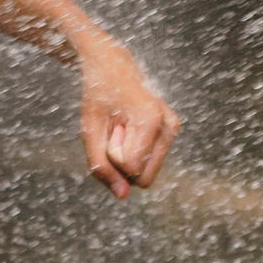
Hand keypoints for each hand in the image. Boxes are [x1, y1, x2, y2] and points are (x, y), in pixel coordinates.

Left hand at [76, 37, 178, 197]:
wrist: (111, 66)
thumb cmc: (97, 97)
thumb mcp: (89, 132)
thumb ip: (101, 167)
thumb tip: (121, 196)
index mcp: (150, 121)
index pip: (131, 168)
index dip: (112, 153)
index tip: (111, 126)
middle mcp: (168, 125)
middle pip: (143, 178)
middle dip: (122, 162)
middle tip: (115, 130)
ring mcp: (173, 128)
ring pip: (147, 174)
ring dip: (128, 157)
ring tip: (122, 127)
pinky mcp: (172, 130)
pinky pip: (150, 164)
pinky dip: (136, 151)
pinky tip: (130, 127)